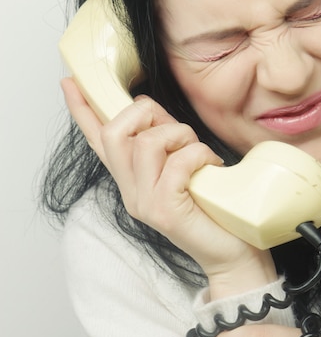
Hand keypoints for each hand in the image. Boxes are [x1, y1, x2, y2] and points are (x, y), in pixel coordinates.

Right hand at [61, 77, 276, 293]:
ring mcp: (144, 203)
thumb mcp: (185, 166)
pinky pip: (176, 164)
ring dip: (181, 135)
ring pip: (146, 143)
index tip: (70, 82)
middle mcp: (131, 191)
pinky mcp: (163, 211)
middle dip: (147, 114)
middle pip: (115, 132)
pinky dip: (198, 155)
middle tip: (178, 130)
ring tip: (200, 153)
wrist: (233, 254)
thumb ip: (166, 141)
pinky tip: (211, 166)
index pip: (98, 140)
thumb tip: (154, 110)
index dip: (83, 110)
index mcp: (132, 179)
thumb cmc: (214, 208)